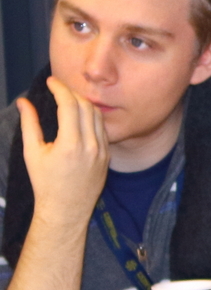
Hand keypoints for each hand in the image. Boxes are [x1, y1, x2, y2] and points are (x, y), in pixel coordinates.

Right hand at [18, 77, 109, 228]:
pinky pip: (102, 129)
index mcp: (70, 144)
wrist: (66, 208)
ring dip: (83, 102)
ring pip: (97, 116)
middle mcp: (90, 145)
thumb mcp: (32, 152)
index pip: (69, 105)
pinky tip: (80, 115)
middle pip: (86, 106)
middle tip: (58, 87)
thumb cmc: (45, 183)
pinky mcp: (107, 155)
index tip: (51, 81)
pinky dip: (91, 117)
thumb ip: (29, 124)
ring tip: (68, 98)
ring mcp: (102, 151)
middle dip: (71, 92)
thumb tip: (24, 102)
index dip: (60, 88)